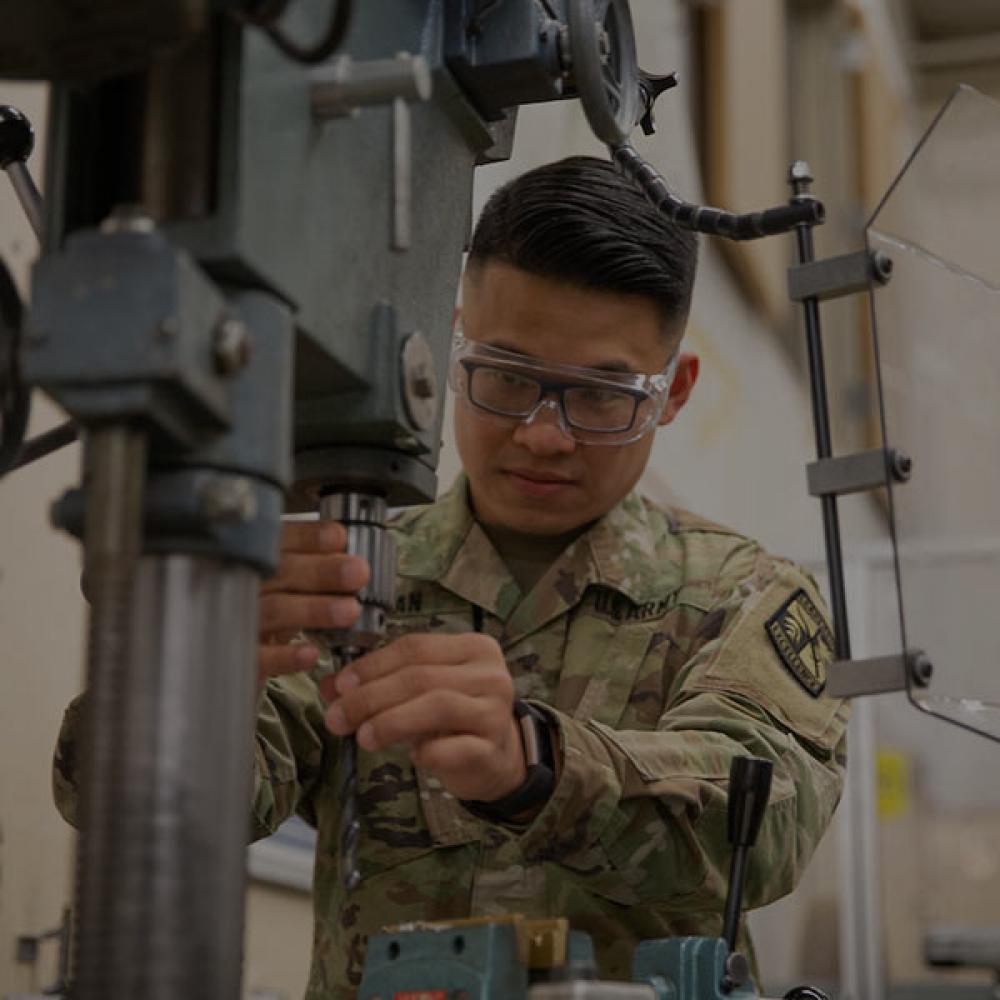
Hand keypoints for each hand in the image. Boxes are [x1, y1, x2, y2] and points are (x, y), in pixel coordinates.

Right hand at [257, 521, 369, 693]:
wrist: (231, 652)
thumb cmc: (272, 608)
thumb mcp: (290, 581)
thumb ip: (315, 566)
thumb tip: (355, 561)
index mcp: (260, 559)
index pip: (280, 539)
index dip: (308, 537)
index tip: (338, 537)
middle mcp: (247, 585)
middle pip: (279, 572)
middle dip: (322, 571)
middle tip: (358, 572)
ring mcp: (240, 619)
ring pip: (274, 610)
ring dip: (313, 609)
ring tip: (349, 611)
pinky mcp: (242, 657)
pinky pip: (260, 656)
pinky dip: (285, 656)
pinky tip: (311, 653)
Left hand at [319, 633, 525, 802]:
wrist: (497, 759)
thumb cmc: (453, 718)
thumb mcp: (420, 694)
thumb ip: (379, 684)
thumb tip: (330, 687)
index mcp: (473, 647)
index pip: (415, 647)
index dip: (373, 665)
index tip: (340, 685)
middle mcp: (490, 674)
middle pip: (421, 677)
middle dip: (371, 697)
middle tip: (337, 717)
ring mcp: (495, 711)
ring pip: (435, 706)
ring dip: (390, 721)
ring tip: (363, 737)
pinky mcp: (491, 749)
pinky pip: (449, 748)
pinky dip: (424, 752)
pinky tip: (412, 758)